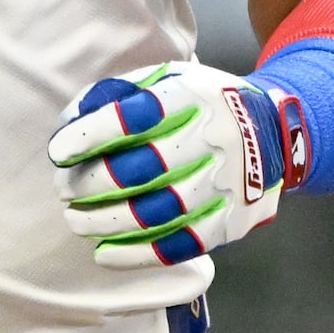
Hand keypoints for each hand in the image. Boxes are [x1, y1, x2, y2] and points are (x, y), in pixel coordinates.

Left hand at [47, 59, 297, 270]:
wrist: (274, 131)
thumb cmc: (202, 104)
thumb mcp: (168, 78)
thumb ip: (119, 94)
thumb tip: (70, 122)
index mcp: (192, 96)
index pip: (135, 116)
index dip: (91, 136)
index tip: (58, 153)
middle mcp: (214, 139)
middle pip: (143, 169)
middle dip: (93, 184)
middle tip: (64, 190)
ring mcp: (227, 183)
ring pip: (158, 212)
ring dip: (108, 222)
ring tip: (76, 221)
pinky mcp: (232, 220)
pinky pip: (181, 244)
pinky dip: (139, 253)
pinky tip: (105, 253)